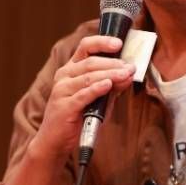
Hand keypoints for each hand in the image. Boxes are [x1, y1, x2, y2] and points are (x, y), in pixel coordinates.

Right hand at [35, 35, 135, 158]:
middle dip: (113, 63)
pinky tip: (108, 85)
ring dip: (110, 74)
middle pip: (90, 62)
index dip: (102, 42)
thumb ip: (112, 87)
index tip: (119, 43)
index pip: (85, 47)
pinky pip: (83, 94)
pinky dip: (97, 89)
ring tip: (126, 74)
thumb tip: (128, 74)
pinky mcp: (64, 106)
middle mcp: (64, 76)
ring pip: (88, 77)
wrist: (55, 141)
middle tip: (130, 66)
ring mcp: (62, 91)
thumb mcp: (97, 99)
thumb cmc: (76, 118)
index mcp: (70, 70)